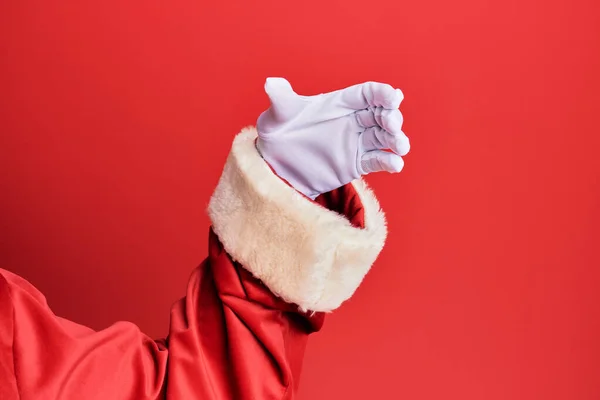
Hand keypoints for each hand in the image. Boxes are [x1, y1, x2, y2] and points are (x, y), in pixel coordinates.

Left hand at [256, 77, 409, 198]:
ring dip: (396, 140)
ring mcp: (357, 143)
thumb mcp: (276, 116)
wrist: (277, 167)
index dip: (381, 93)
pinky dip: (388, 162)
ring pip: (384, 137)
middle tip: (392, 124)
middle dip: (391, 117)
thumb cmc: (277, 134)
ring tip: (400, 147)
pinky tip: (396, 164)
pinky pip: (376, 160)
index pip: (366, 94)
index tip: (393, 96)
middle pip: (380, 114)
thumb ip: (280, 100)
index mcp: (338, 103)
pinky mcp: (356, 164)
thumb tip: (270, 83)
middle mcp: (352, 121)